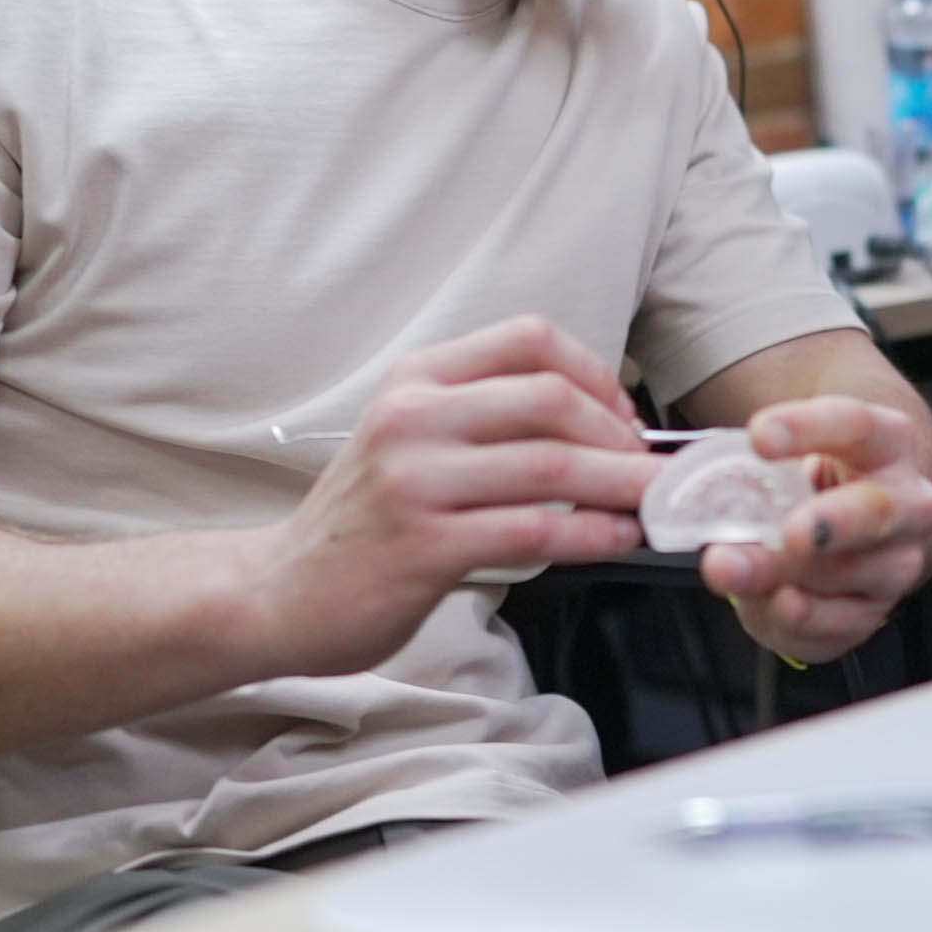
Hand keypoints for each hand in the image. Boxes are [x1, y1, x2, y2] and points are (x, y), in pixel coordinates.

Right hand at [253, 318, 656, 673]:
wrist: (278, 592)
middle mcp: (414, 419)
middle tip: (650, 467)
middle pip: (551, 399)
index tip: (624, 414)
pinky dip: (591, 535)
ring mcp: (416, 482)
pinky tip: (616, 540)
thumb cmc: (362, 522)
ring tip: (654, 504)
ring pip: (552, 467)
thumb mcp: (409, 441)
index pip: (529, 339)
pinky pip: (533, 532)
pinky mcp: (425, 547)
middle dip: (620, 434)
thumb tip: (596, 424)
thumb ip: (484, 421)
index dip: (595, 373)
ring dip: (621, 486)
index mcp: (417, 380)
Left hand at [699, 394, 931, 666]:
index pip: (855, 424)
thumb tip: (689, 489)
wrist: (869, 525)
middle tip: (790, 531)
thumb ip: (751, 467)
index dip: (808, 428)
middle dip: (830, 522)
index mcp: (885, 443)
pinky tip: (776, 604)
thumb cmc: (822, 483)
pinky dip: (802, 618)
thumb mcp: (796, 458)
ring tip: (731, 567)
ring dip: (785, 575)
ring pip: (850, 574)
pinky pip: (840, 623)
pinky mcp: (877, 612)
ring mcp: (898, 562)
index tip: (758, 436)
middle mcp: (907, 503)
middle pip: (876, 510)